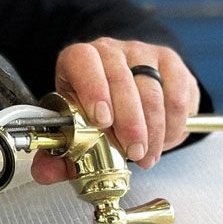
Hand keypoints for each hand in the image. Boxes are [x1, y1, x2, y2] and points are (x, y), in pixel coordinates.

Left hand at [31, 39, 200, 183]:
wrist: (125, 88)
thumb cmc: (96, 109)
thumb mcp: (74, 127)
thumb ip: (58, 154)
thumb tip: (44, 173)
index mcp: (79, 59)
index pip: (83, 60)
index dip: (93, 88)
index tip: (101, 120)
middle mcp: (110, 50)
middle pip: (121, 79)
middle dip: (129, 122)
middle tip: (133, 152)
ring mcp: (143, 53)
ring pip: (152, 89)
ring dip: (153, 129)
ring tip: (147, 155)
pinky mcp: (170, 63)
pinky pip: (177, 95)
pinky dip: (173, 124)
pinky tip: (164, 140)